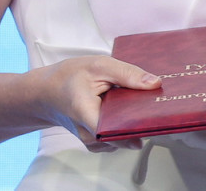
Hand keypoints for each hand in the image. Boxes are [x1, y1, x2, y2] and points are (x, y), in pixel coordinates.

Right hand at [29, 55, 159, 151]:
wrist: (46, 93)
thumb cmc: (69, 77)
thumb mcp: (98, 65)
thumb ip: (127, 74)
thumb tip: (155, 84)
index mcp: (86, 113)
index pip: (116, 129)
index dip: (139, 123)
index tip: (158, 113)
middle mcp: (89, 134)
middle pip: (124, 136)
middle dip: (144, 121)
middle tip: (159, 104)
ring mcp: (93, 141)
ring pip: (123, 138)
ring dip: (137, 123)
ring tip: (147, 104)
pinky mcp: (98, 141)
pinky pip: (118, 137)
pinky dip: (128, 125)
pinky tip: (135, 110)